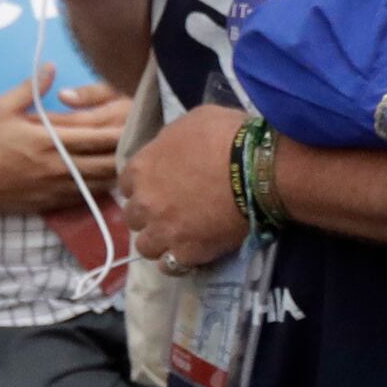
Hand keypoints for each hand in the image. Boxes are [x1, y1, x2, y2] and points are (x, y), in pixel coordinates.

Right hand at [0, 68, 126, 219]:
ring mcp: (57, 188)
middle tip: (144, 142)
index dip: (123, 131)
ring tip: (133, 159)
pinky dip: (101, 187)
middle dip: (128, 152)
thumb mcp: (1, 107)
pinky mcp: (52, 203)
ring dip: (118, 171)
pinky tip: (109, 178)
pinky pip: (87, 196)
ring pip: (101, 183)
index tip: (138, 122)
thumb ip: (31, 87)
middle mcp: (59, 167)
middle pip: (107, 162)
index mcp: (50, 141)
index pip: (98, 137)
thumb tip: (51, 66)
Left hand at [116, 106, 249, 276]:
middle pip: (133, 217)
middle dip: (149, 215)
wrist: (258, 170)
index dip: (145, 186)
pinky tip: (190, 253)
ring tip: (180, 236)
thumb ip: (173, 139)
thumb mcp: (194, 120)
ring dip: (160, 241)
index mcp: (143, 168)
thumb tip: (174, 148)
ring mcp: (164, 231)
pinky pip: (170, 266)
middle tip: (172, 211)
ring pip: (146, 246)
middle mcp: (146, 202)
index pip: (127, 184)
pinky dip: (178, 261)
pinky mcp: (187, 252)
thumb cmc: (229, 137)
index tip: (161, 186)